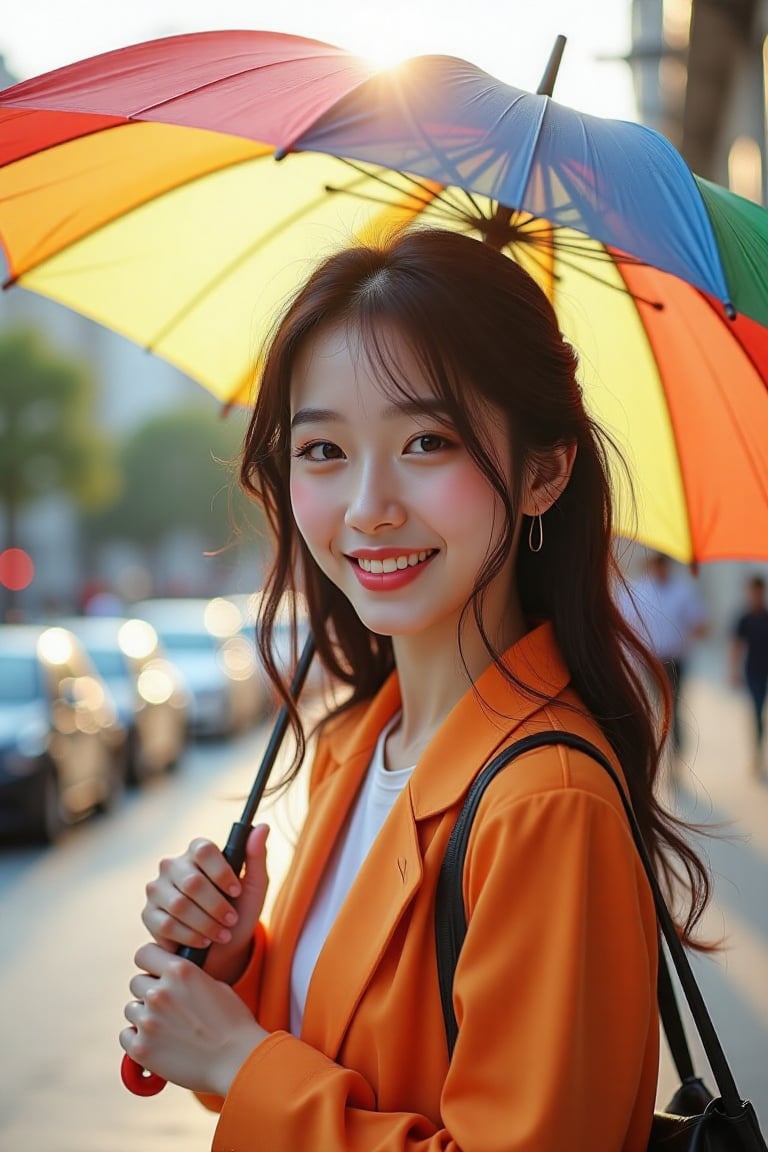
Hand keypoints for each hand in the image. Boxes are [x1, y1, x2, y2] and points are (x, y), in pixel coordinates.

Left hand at [120, 943, 267, 1095]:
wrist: (238, 1061)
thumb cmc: (233, 1023)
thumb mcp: (215, 986)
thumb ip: (188, 979)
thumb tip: (171, 979)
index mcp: (179, 970)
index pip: (144, 954)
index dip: (149, 962)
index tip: (155, 971)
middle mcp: (160, 992)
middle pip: (136, 983)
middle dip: (148, 992)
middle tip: (166, 1007)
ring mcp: (148, 1021)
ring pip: (132, 1009)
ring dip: (144, 1015)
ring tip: (166, 1028)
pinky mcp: (141, 1048)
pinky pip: (126, 1036)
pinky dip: (137, 1039)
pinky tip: (156, 1043)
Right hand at [142, 824, 269, 983]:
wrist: (224, 946)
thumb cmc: (239, 908)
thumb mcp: (255, 885)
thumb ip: (256, 855)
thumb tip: (263, 827)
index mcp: (197, 851)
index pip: (204, 850)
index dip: (221, 873)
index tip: (236, 891)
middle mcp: (173, 865)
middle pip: (192, 882)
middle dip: (217, 906)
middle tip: (231, 920)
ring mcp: (157, 889)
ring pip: (179, 905)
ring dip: (206, 924)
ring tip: (221, 934)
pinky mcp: (148, 914)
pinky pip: (166, 925)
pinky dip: (190, 937)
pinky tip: (203, 941)